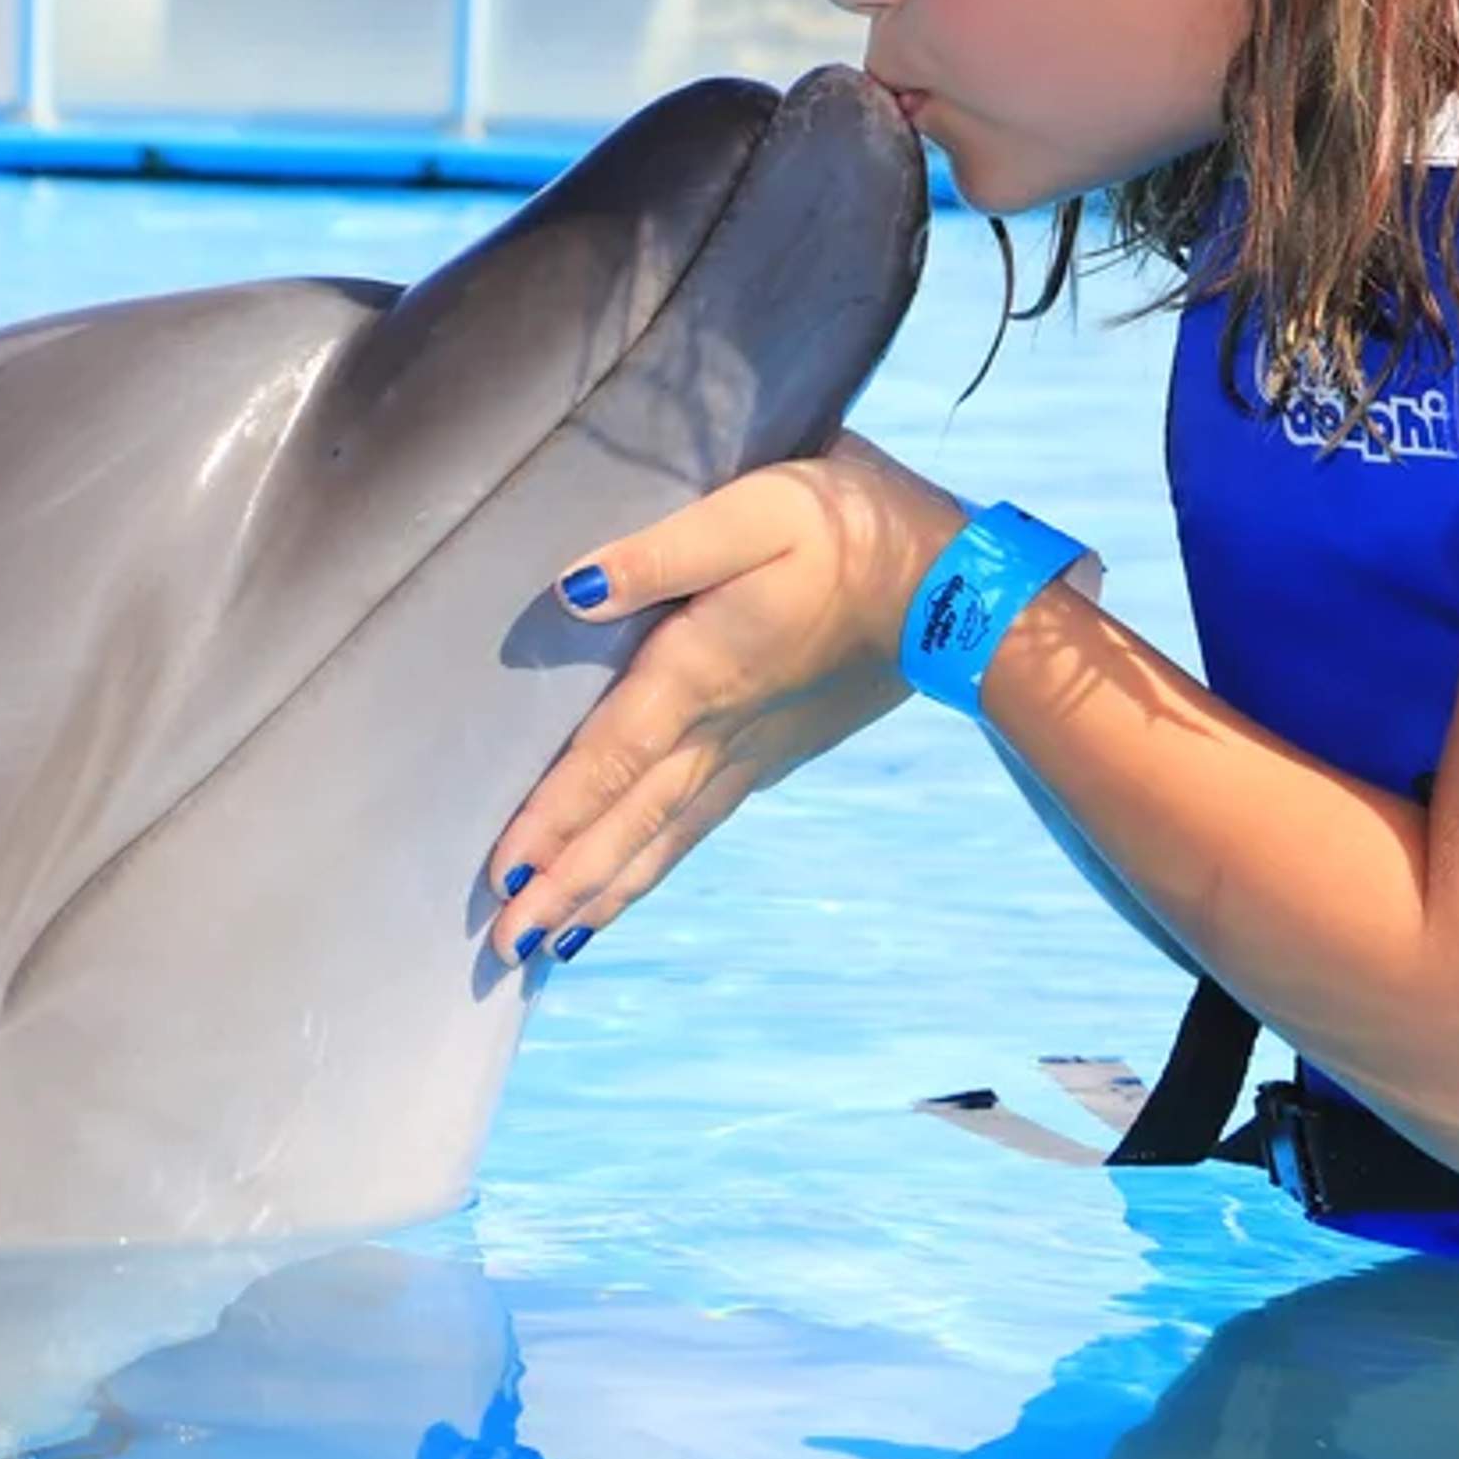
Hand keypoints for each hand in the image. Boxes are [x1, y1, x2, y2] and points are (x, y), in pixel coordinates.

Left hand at [482, 431, 964, 967]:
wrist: (956, 585)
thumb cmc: (850, 530)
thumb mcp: (755, 511)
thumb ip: (660, 552)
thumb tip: (570, 592)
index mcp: (698, 673)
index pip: (610, 760)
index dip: (553, 819)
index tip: (503, 881)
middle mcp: (718, 729)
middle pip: (629, 822)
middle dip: (566, 884)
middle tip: (506, 947)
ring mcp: (751, 749)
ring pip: (664, 836)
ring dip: (605, 890)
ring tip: (553, 944)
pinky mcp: (776, 750)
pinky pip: (697, 824)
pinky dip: (655, 863)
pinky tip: (634, 881)